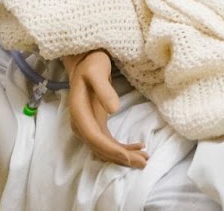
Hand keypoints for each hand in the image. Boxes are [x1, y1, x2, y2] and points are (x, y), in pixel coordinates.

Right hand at [64, 51, 146, 168]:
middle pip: (100, 147)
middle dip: (121, 157)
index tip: (127, 156)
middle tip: (143, 162)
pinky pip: (108, 141)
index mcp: (79, 112)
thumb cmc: (92, 64)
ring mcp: (89, 125)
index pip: (94, 137)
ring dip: (123, 155)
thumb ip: (103, 89)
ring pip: (105, 148)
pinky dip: (122, 147)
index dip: (110, 149)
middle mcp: (81, 123)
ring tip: (144, 157)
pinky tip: (138, 146)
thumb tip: (114, 110)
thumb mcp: (97, 71)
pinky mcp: (97, 124)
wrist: (85, 61)